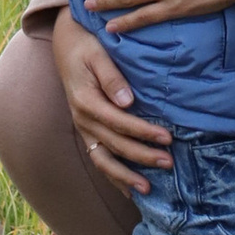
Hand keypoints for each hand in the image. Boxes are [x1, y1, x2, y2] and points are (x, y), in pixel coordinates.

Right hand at [51, 5, 169, 193]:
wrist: (65, 44)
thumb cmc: (85, 45)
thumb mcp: (98, 54)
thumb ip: (112, 77)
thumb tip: (128, 102)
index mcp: (86, 101)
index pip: (119, 122)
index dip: (143, 132)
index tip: (167, 138)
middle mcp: (82, 119)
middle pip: (115, 145)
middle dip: (142, 157)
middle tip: (169, 163)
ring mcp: (83, 128)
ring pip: (104, 160)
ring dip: (126, 177)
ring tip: (148, 190)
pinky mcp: (86, 131)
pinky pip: (99, 158)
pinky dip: (113, 176)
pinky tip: (128, 190)